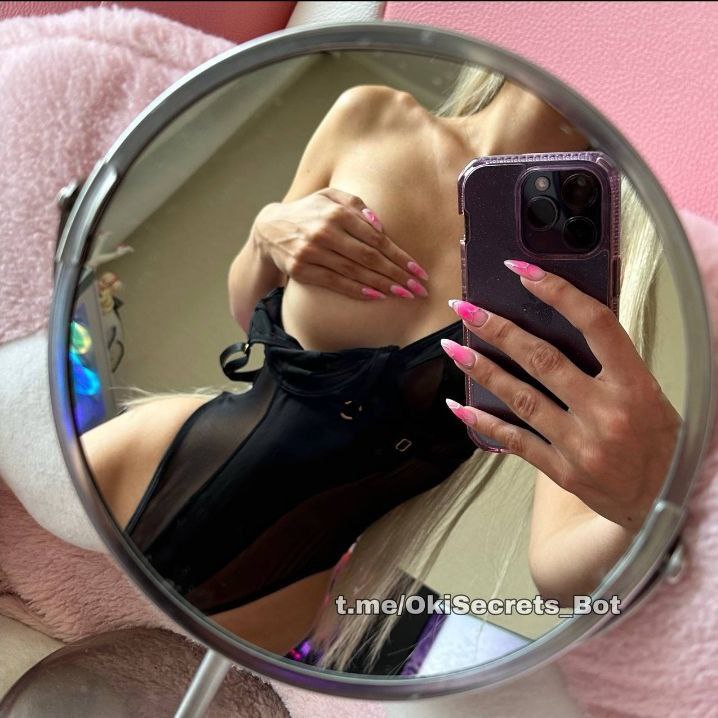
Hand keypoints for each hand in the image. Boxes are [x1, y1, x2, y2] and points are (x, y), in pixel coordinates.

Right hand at [252, 188, 428, 299]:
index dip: (399, 256)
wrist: (270, 228)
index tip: (417, 270)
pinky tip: (376, 296)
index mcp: (336, 212)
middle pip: (369, 257)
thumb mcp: (330, 197)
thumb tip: (380, 226)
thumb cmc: (310, 212)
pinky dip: (357, 290)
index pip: (376, 238)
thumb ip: (356, 205)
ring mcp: (312, 252)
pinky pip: (335, 283)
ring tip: (403, 295)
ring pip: (354, 272)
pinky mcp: (302, 270)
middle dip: (397, 275)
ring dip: (382, 285)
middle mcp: (325, 232)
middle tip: (417, 288)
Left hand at [442, 259, 680, 529]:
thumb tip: (567, 322)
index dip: (557, 293)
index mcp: (634, 385)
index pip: (595, 325)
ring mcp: (581, 444)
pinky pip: (516, 441)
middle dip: (499, 330)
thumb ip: (613, 363)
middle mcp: (606, 411)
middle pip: (542, 359)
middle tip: (465, 309)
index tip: (522, 271)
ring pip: (521, 397)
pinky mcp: (562, 470)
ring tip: (453, 348)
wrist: (665, 504)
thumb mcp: (650, 394)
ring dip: (482, 370)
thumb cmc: (658, 442)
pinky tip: (459, 407)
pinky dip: (484, 423)